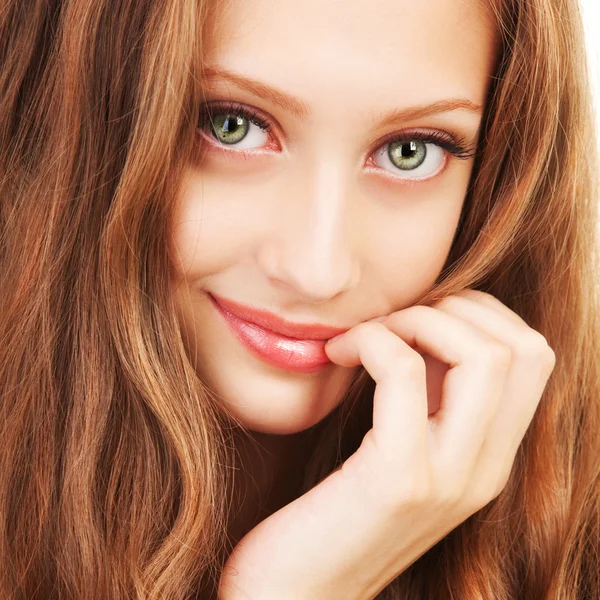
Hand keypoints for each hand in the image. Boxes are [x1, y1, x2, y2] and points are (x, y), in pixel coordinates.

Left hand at [217, 289, 555, 599]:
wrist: (298, 593)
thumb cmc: (335, 509)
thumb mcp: (399, 445)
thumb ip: (427, 396)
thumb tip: (422, 324)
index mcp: (489, 457)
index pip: (533, 355)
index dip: (480, 313)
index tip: (419, 319)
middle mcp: (485, 470)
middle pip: (523, 348)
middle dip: (454, 308)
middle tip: (393, 322)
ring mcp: (449, 478)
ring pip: (483, 356)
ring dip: (415, 320)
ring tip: (365, 337)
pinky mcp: (397, 479)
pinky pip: (402, 373)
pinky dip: (371, 340)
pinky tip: (337, 353)